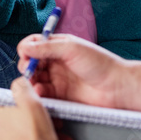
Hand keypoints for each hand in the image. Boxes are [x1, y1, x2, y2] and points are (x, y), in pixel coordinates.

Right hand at [18, 34, 140, 113]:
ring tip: (35, 84)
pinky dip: (38, 92)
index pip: (34, 44)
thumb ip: (46, 47)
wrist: (117, 87)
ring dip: (31, 80)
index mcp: (59, 46)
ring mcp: (58, 78)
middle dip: (26, 66)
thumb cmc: (98, 63)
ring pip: (35, 78)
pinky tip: (41, 92)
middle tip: (29, 72)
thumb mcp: (71, 49)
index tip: (26, 55)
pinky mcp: (61, 95)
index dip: (27, 49)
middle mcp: (56, 61)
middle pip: (32, 62)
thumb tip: (23, 48)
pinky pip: (43, 93)